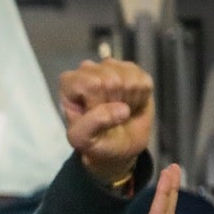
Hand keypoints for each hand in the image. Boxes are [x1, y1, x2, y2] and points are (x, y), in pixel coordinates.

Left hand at [60, 59, 153, 186]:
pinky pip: (144, 82)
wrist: (118, 146)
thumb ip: (91, 124)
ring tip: (119, 110)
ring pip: (129, 80)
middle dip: (114, 103)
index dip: (98, 103)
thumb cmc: (94, 141)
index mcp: (70, 84)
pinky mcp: (134, 70)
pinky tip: (130, 104)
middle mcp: (88, 70)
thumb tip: (121, 109)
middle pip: (111, 81)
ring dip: (128, 101)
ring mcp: (112, 67)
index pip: (90, 83)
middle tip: (109, 115)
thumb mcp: (82, 139)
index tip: (95, 116)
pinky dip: (141, 98)